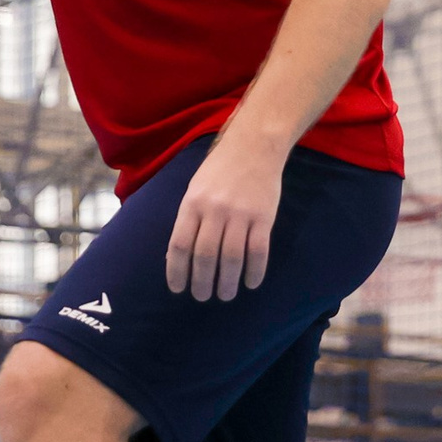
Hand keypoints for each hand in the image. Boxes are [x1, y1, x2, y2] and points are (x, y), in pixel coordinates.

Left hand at [166, 131, 284, 301]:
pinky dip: (255, 271)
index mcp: (193, 204)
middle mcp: (215, 210)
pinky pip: (258, 251)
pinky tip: (251, 282)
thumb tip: (177, 258)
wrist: (255, 145)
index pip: (180, 246)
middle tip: (202, 297)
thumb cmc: (220, 169)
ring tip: (225, 295)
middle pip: (205, 256)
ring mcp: (241, 213)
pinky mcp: (264, 216)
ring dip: (227, 283)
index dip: (177, 271)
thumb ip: (188, 220)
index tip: (178, 289)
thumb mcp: (195, 189)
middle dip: (202, 283)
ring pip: (231, 258)